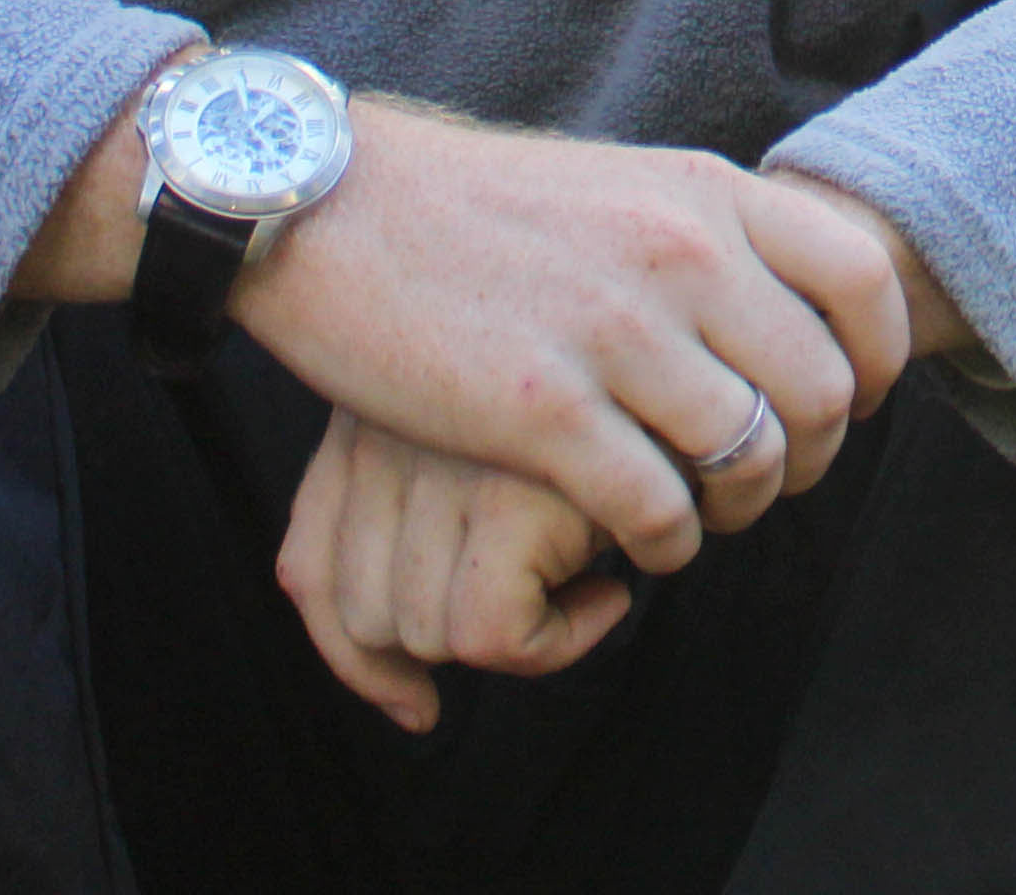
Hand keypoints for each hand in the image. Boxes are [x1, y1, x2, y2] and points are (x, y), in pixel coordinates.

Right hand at [236, 103, 914, 573]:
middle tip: (767, 481)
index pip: (864, 279)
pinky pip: (660, 510)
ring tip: (702, 516)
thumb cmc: (480, 207)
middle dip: (811, 458)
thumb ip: (709, 233)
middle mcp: (679, 255)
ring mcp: (614, 334)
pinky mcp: (542, 412)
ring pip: (753, 459)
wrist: (333, 207)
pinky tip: (638, 545)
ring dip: (740, 509)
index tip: (851, 401)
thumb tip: (790, 299)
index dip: (877, 360)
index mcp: (705, 192)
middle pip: (823, 390)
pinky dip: (667, 546)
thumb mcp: (625, 182)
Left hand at [277, 410, 632, 729]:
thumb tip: (410, 709)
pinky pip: (494, 637)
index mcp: (374, 410)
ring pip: (426, 634)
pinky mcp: (514, 495)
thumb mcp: (504, 429)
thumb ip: (430, 521)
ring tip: (591, 578)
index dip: (354, 657)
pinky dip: (564, 638)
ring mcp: (447, 464)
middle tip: (542, 598)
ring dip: (517, 637)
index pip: (308, 570)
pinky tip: (619, 583)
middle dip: (450, 642)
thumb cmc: (615, 375)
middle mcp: (389, 434)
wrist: (707, 307)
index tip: (415, 696)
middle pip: (360, 616)